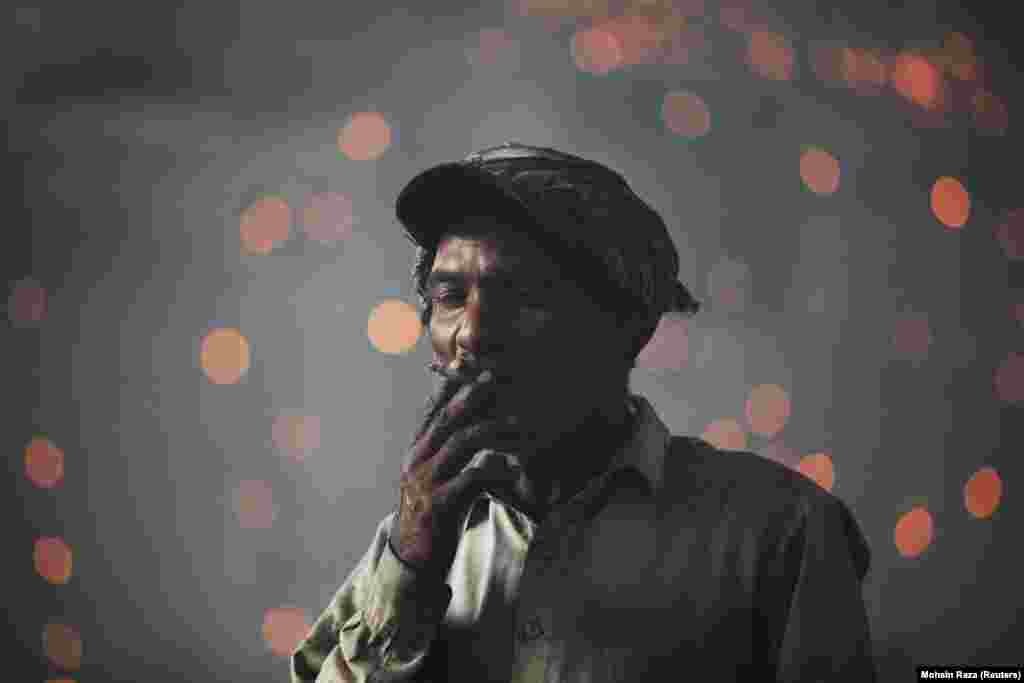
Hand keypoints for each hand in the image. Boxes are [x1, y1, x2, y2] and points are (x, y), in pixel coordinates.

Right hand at [392, 370, 522, 576]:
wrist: (414, 557)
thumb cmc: (433, 513)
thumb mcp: (436, 477)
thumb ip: (449, 452)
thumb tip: (475, 424)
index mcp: (416, 451)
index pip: (431, 410)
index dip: (449, 385)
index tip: (469, 364)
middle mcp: (417, 461)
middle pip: (446, 420)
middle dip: (471, 395)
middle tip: (495, 377)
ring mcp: (427, 482)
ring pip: (460, 443)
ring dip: (492, 428)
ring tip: (518, 422)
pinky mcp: (440, 504)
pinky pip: (471, 478)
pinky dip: (495, 467)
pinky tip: (516, 465)